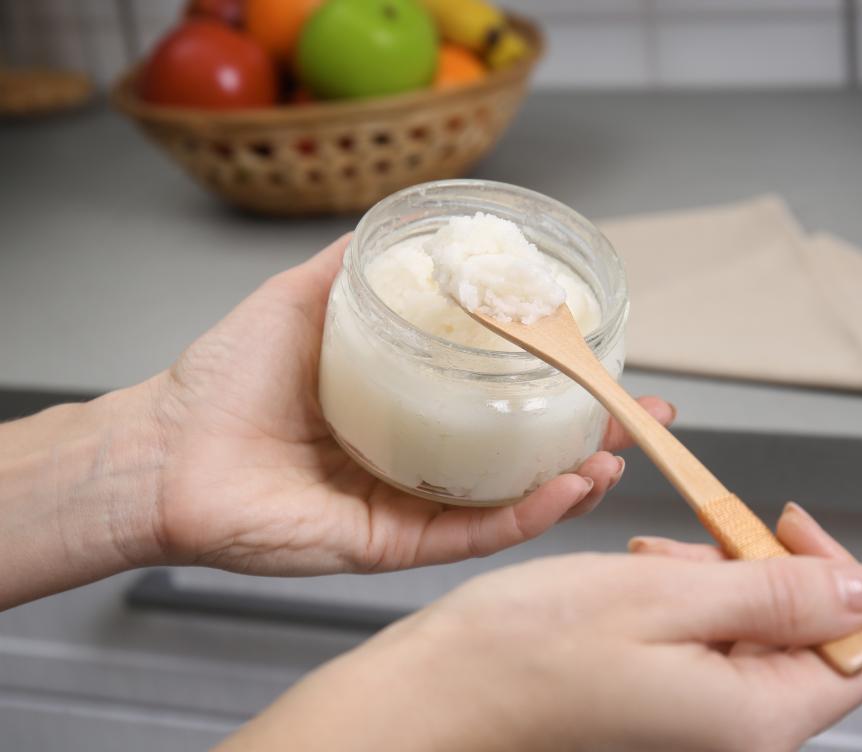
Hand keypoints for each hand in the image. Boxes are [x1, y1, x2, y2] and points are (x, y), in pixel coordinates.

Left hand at [149, 234, 673, 574]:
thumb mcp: (302, 300)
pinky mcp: (391, 547)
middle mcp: (417, 460)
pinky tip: (566, 490)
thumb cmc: (223, 379)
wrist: (162, 450)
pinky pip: (470, 537)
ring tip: (616, 451)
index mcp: (406, 407)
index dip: (558, 382)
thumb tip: (407, 222)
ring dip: (574, 479)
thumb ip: (355, 264)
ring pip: (510, 501)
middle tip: (640, 414)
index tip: (608, 359)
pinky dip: (525, 516)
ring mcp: (409, 507)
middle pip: (521, 454)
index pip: (499, 398)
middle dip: (590, 437)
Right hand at [218, 504, 861, 751]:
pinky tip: (645, 581)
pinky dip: (691, 600)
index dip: (837, 574)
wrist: (445, 690)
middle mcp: (739, 732)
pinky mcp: (671, 703)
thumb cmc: (530, 647)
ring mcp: (703, 721)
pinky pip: (715, 644)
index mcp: (755, 718)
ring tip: (658, 560)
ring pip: (760, 633)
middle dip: (766, 571)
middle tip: (701, 537)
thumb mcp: (665, 595)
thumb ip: (779, 592)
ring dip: (723, 579)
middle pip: (811, 638)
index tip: (781, 522)